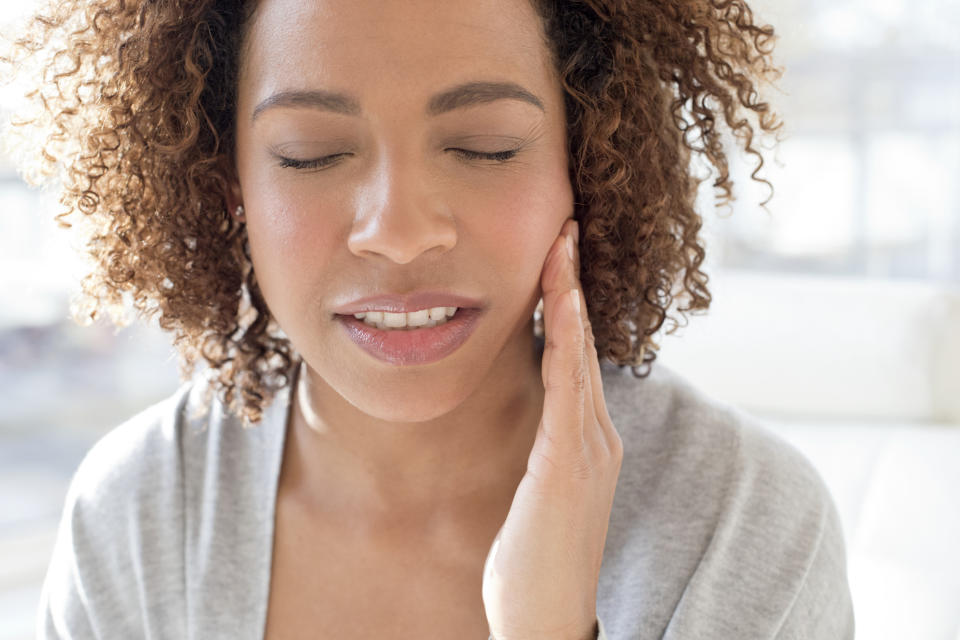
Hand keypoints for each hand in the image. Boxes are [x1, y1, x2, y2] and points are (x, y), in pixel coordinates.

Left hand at [482, 218, 623, 639]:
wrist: (545, 617)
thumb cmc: (534, 562)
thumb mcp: (539, 493)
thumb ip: (546, 450)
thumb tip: (538, 419)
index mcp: (587, 442)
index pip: (576, 359)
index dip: (568, 306)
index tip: (556, 259)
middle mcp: (598, 437)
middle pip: (583, 345)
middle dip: (572, 284)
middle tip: (564, 227)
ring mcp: (590, 449)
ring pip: (579, 356)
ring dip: (570, 296)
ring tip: (562, 245)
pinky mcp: (570, 464)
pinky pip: (569, 387)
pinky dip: (567, 339)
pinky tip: (561, 303)